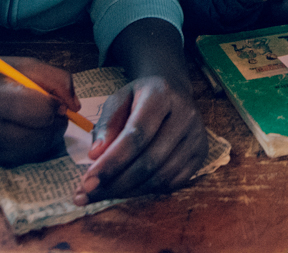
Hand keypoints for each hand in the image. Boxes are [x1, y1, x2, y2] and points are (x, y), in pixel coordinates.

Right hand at [0, 55, 77, 166]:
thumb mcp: (20, 64)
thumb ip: (55, 79)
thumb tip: (75, 105)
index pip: (43, 113)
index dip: (56, 106)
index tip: (53, 100)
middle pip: (42, 138)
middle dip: (53, 125)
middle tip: (50, 113)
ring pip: (33, 153)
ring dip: (42, 138)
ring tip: (33, 121)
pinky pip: (17, 159)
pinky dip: (25, 146)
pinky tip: (15, 130)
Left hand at [75, 76, 208, 203]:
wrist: (173, 92)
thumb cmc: (140, 98)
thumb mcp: (118, 100)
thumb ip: (106, 125)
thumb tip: (95, 156)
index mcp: (161, 95)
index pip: (136, 135)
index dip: (111, 162)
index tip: (87, 182)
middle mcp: (185, 116)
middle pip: (149, 161)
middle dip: (115, 183)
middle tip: (87, 194)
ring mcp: (196, 137)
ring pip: (160, 177)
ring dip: (127, 191)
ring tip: (102, 194)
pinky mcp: (201, 155)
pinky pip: (171, 184)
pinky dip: (145, 191)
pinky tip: (126, 189)